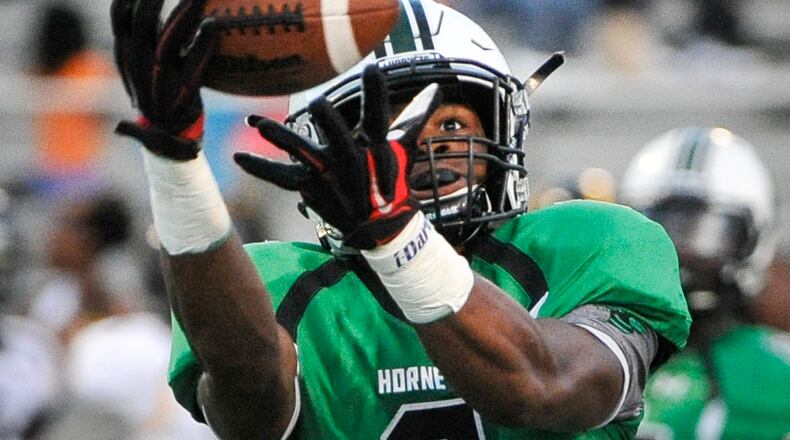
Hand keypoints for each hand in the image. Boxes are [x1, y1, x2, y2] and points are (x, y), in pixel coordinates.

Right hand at [111, 0, 218, 159]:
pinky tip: (215, 24)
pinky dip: (205, 42)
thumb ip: (151, 37)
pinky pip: (194, 62)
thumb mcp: (146, 65)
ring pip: (170, 36)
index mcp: (126, 53)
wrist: (167, 138)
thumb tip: (154, 8)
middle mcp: (139, 62)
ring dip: (186, 11)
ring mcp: (160, 76)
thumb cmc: (161, 95)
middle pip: (142, 19)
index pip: (121, 14)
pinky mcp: (183, 89)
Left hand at [234, 65, 441, 248]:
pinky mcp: (311, 187)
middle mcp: (352, 161)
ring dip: (280, 137)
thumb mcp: (406, 150)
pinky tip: (239, 156)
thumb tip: (437, 90)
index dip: (377, 94)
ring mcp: (329, 175)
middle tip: (320, 104)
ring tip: (257, 123)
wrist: (384, 230)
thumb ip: (415, 115)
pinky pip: (282, 177)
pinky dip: (261, 167)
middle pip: (340, 139)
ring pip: (303, 152)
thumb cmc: (395, 183)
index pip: (379, 115)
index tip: (373, 70)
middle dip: (330, 123)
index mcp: (376, 148)